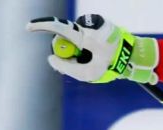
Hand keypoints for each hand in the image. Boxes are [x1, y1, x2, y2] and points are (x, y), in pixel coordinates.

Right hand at [26, 14, 158, 83]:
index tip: (28, 28)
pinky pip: (85, 34)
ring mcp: (96, 22)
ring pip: (76, 36)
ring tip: (95, 56)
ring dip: (80, 47)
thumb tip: (51, 58)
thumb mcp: (88, 73)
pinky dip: (87, 43)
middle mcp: (90, 26)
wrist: (134, 56)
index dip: (42, 27)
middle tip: (79, 61)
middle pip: (66, 36)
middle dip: (67, 49)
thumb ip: (66, 68)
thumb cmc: (112, 66)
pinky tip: (99, 50)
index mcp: (87, 37)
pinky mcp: (101, 22)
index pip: (60, 28)